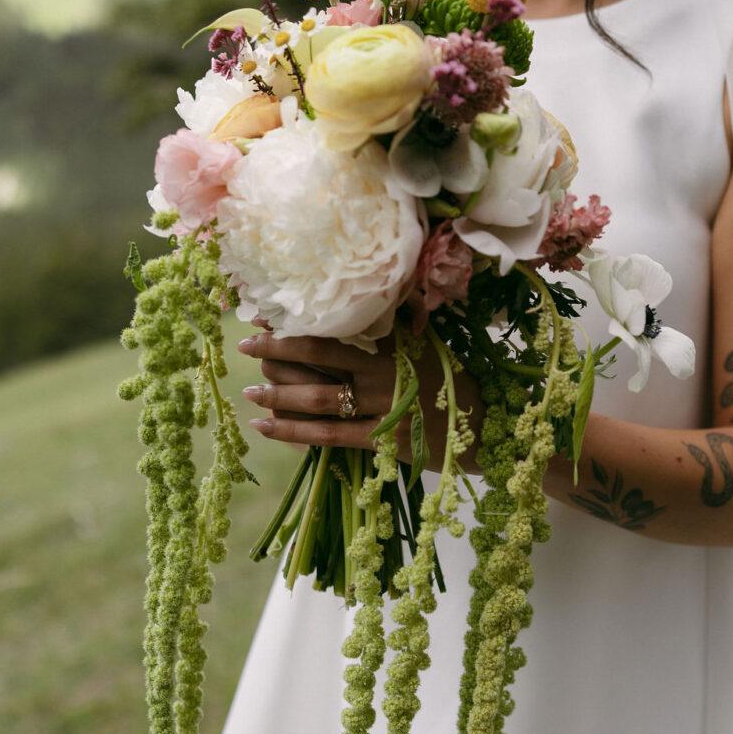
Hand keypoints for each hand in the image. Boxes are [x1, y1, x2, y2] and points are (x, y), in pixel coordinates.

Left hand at [237, 329, 482, 471]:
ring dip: (277, 394)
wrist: (486, 428)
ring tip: (249, 393)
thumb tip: (371, 292)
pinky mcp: (379, 441)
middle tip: (246, 344)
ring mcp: (381, 408)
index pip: (336, 327)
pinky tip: (265, 426)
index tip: (269, 313)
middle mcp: (383, 372)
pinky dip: (293, 431)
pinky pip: (327, 436)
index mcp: (392, 344)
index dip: (299, 321)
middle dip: (277, 350)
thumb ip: (396, 324)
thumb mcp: (428, 346)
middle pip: (319, 358)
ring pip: (317, 399)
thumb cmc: (453, 384)